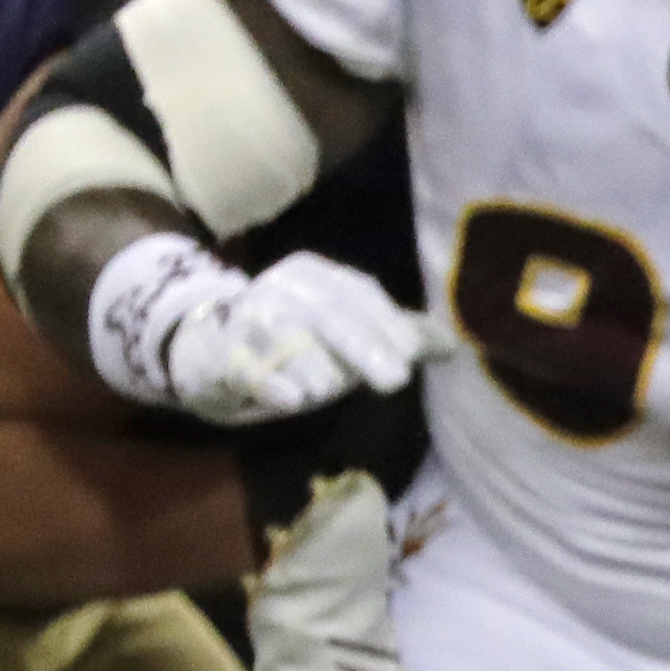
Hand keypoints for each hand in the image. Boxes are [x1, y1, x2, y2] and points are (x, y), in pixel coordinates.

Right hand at [88, 232, 430, 425]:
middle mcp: (278, 286)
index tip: (415, 352)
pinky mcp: (224, 355)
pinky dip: (277, 386)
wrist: (213, 349)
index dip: (388, 323)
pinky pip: (256, 372)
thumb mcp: (349, 329)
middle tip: (396, 381)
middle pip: (331, 318)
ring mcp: (247, 318)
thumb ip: (398, 334)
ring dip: (318, 375)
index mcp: (313, 272)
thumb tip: (456, 345)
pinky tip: (293, 398)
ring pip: (296, 348)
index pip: (358, 294)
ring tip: (320, 387)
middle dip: (365, 349)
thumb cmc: (301, 339)